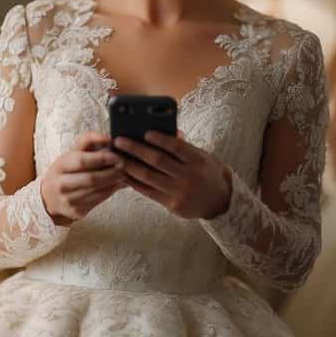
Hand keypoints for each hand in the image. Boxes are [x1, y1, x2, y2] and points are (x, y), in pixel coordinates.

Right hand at [40, 132, 126, 224]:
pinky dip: (110, 192)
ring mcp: (68, 200)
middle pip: (91, 179)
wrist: (50, 197)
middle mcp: (61, 184)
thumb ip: (89, 140)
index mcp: (60, 166)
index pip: (81, 162)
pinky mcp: (77, 212)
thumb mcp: (72, 152)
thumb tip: (109, 138)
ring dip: (114, 183)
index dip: (100, 159)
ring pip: (97, 192)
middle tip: (124, 166)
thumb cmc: (66, 170)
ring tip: (123, 175)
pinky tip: (116, 185)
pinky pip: (99, 201)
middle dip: (111, 173)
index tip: (115, 155)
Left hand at [114, 131, 231, 219]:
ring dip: (129, 166)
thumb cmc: (206, 173)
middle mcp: (189, 176)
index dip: (160, 139)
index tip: (145, 132)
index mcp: (197, 160)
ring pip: (149, 177)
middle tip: (119, 141)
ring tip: (116, 157)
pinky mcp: (172, 205)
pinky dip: (134, 182)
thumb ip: (184, 147)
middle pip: (158, 161)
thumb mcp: (201, 156)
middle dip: (136, 150)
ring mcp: (180, 192)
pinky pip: (148, 192)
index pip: (176, 147)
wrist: (219, 201)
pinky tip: (124, 174)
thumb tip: (167, 131)